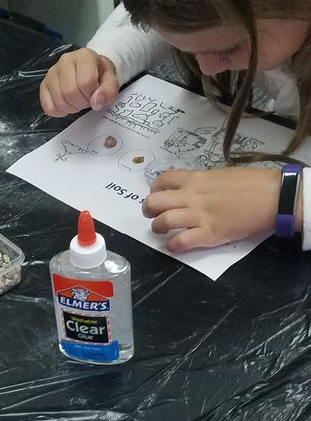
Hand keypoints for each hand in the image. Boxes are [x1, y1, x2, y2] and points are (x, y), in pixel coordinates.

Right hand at [40, 49, 119, 115]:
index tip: (95, 94)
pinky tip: (66, 104)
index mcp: (84, 56)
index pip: (86, 82)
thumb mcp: (111, 81)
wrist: (89, 69)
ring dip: (71, 107)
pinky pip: (48, 105)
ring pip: (59, 100)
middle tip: (86, 100)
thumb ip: (109, 91)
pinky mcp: (44, 84)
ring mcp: (52, 72)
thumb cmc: (99, 75)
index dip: (92, 95)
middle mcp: (65, 61)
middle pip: (70, 91)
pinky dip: (59, 111)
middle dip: (81, 102)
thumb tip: (96, 102)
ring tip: (77, 101)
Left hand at [142, 167, 281, 252]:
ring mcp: (199, 216)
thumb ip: (202, 182)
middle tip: (152, 214)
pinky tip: (174, 245)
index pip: (163, 180)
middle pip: (155, 201)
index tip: (157, 194)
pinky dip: (173, 246)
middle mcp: (192, 197)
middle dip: (148, 209)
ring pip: (163, 221)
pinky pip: (181, 242)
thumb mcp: (220, 174)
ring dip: (157, 228)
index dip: (155, 188)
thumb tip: (192, 189)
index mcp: (196, 179)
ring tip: (161, 230)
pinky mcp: (209, 234)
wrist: (271, 197)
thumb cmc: (251, 183)